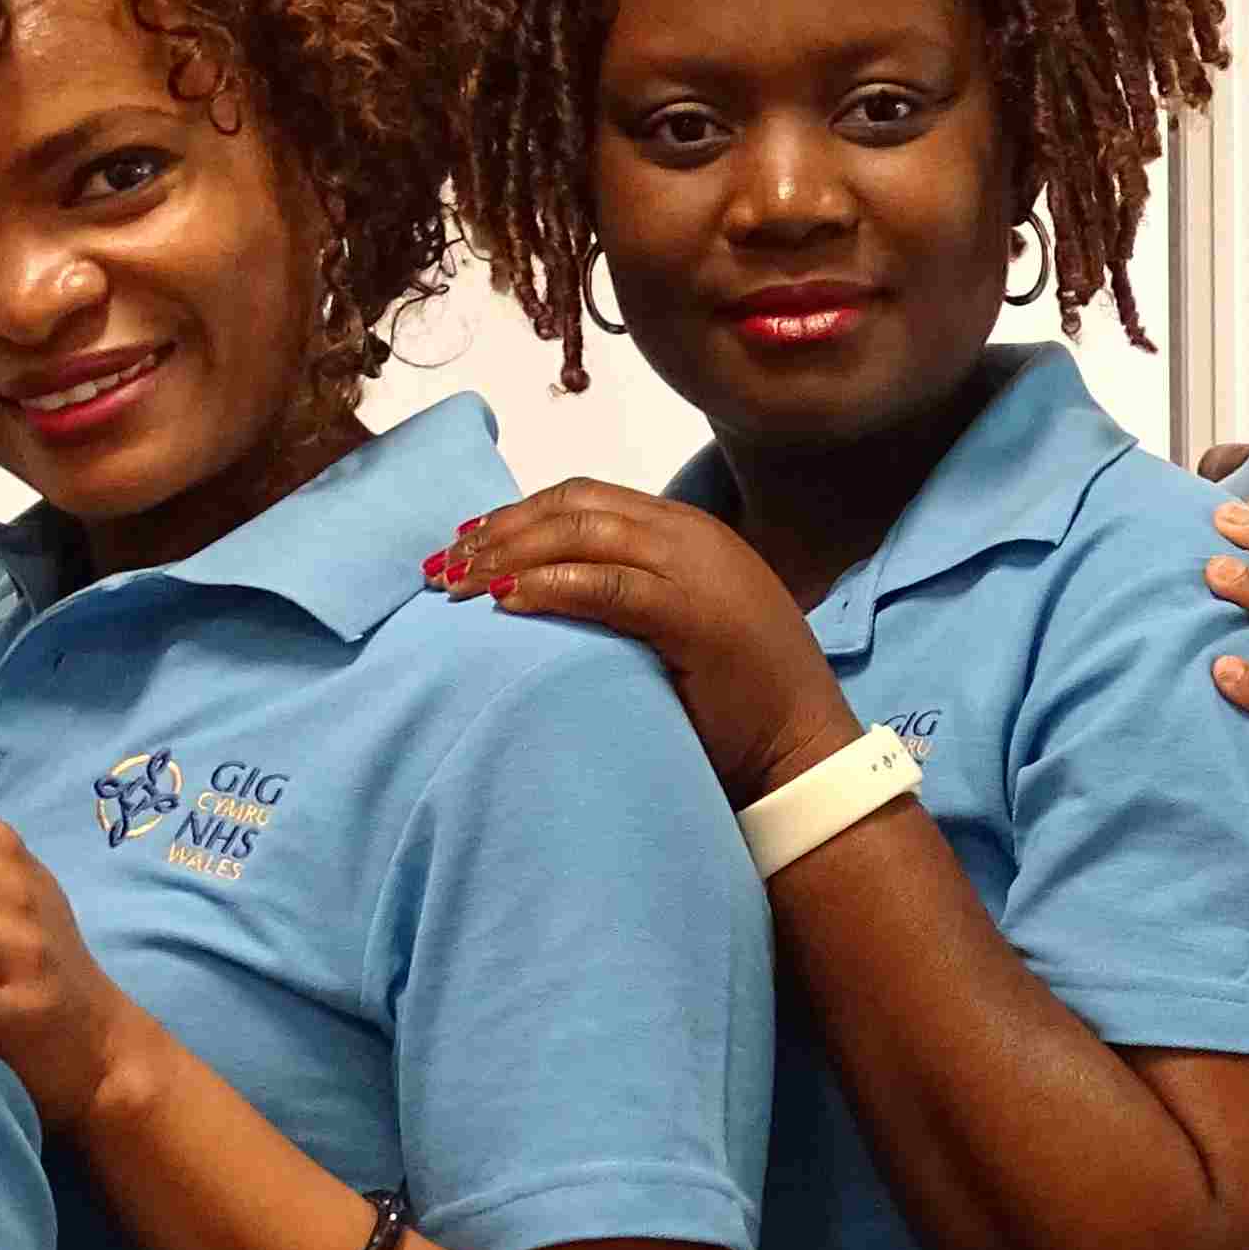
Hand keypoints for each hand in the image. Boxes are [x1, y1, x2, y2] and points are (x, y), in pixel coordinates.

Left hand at [436, 483, 865, 805]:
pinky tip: (506, 605)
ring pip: (584, 535)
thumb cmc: (741, 704)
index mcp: (688, 533)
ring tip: (459, 585)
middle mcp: (691, 537)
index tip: (467, 542)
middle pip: (575, 507)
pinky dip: (551, 588)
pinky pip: (608, 585)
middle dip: (501, 531)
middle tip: (443, 566)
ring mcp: (696, 569)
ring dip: (511, 554)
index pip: (588, 500)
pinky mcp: (693, 613)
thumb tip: (550, 598)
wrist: (804, 749)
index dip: (519, 515)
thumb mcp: (681, 629)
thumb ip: (632, 599)